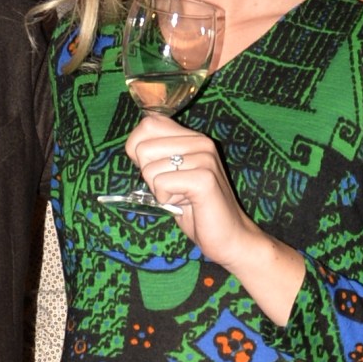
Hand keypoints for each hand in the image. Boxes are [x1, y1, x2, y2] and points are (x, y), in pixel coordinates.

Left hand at [126, 115, 250, 264]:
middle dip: (149, 177)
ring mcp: (204, 158)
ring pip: (150, 169)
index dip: (137, 149)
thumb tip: (133, 146)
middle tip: (174, 189)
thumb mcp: (171, 177)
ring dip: (160, 192)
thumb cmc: (197, 210)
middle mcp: (200, 142)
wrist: (229, 237)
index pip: (149, 123)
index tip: (156, 171)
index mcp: (192, 138)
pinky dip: (166, 200)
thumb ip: (156, 157)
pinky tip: (186, 204)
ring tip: (183, 198)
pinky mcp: (204, 178)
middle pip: (143, 148)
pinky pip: (161, 184)